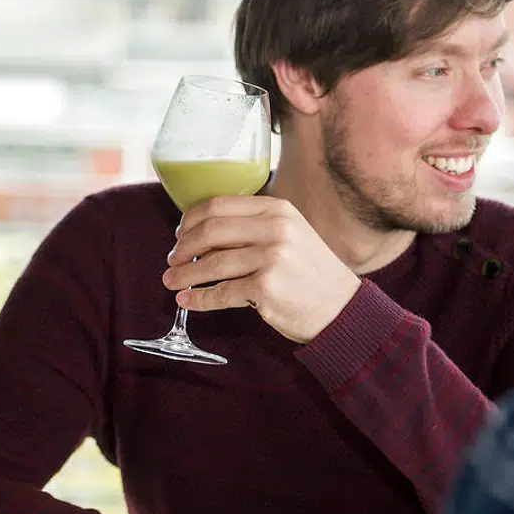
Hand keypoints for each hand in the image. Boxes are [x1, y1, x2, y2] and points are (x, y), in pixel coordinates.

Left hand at [164, 196, 359, 343]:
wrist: (341, 308)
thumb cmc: (310, 273)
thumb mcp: (291, 234)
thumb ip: (254, 227)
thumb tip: (202, 233)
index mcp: (277, 209)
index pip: (218, 205)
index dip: (190, 220)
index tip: (179, 235)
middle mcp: (275, 229)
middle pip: (209, 231)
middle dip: (182, 248)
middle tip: (172, 261)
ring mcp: (271, 258)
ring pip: (211, 264)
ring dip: (184, 275)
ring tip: (172, 282)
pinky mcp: (266, 289)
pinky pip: (220, 293)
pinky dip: (198, 299)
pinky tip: (188, 301)